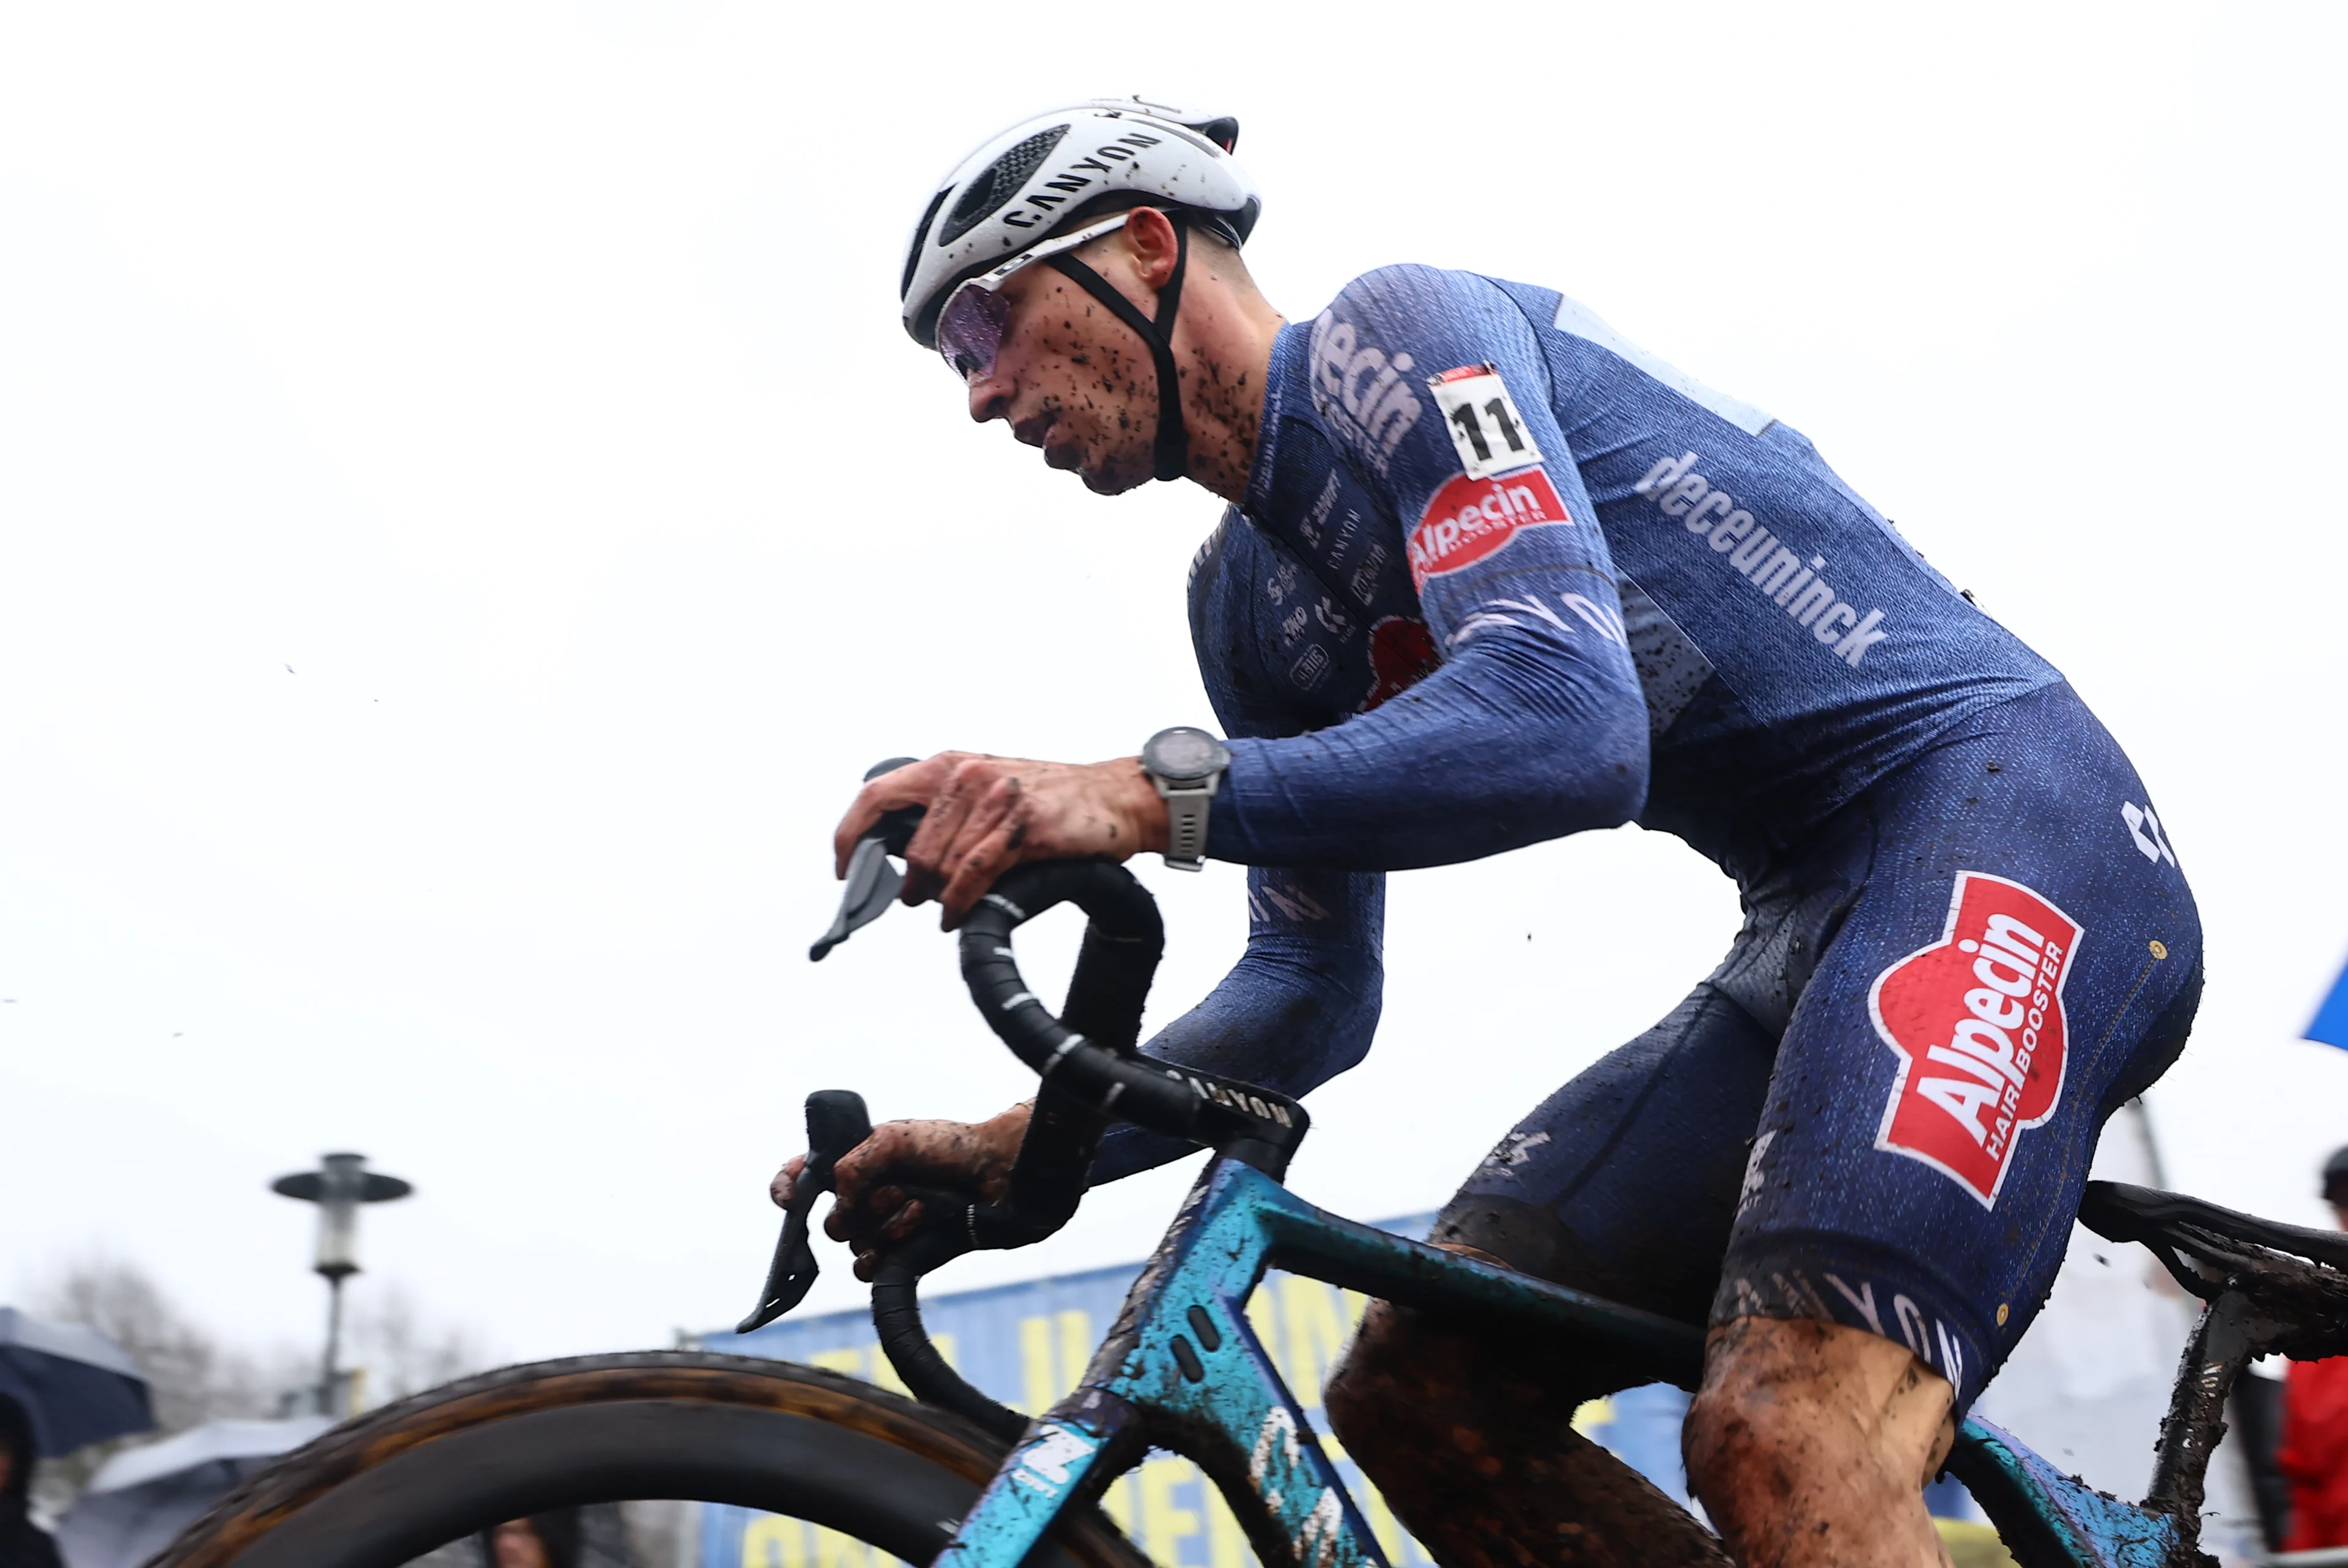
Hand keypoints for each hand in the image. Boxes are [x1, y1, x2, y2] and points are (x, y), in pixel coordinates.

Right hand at [769, 1103, 1032, 1281]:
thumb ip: (854, 1163)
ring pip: (856, 1244)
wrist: (998, 1172)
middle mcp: (866, 1196)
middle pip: (832, 1222)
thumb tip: (838, 1200)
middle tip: (897, 1188)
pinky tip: (910, 1237)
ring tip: (923, 1205)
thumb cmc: (951, 1146)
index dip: (787, 1188)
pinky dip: (883, 1257)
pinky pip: (870, 1269)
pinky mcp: (903, 1253)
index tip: (790, 1197)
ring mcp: (884, 1226)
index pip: (801, 1178)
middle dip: (860, 1208)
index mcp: (856, 1162)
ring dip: (888, 1225)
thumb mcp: (895, 1138)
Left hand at [833, 752, 1166, 927]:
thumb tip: (902, 853)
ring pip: (942, 865)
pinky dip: (959, 904)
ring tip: (947, 907)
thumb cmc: (1053, 796)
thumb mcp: (987, 787)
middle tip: (917, 898)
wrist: (1115, 796)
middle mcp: (968, 777)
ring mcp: (997, 800)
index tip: (846, 865)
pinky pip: (973, 876)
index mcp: (951, 765)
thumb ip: (945, 810)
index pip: (877, 795)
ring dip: (939, 897)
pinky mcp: (1024, 828)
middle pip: (913, 847)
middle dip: (911, 883)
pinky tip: (956, 915)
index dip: (851, 834)